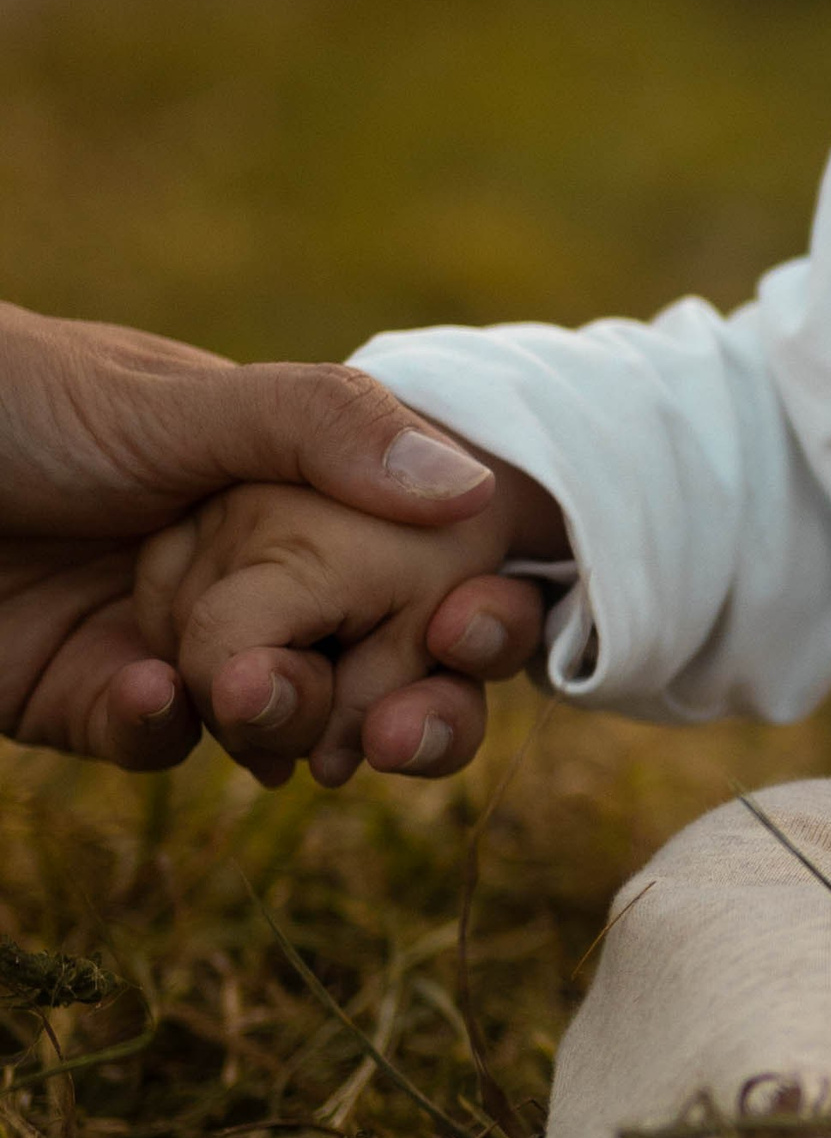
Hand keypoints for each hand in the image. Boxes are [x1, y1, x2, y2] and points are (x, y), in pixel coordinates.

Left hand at [0, 305, 514, 769]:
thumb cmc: (15, 396)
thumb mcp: (173, 400)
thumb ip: (317, 435)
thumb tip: (473, 489)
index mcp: (290, 479)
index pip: (419, 549)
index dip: (468, 599)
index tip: (478, 630)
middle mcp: (248, 562)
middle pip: (373, 655)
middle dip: (407, 703)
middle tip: (405, 733)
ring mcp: (173, 635)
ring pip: (277, 715)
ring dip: (286, 718)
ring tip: (255, 701)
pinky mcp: (87, 700)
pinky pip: (157, 742)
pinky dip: (165, 731)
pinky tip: (149, 696)